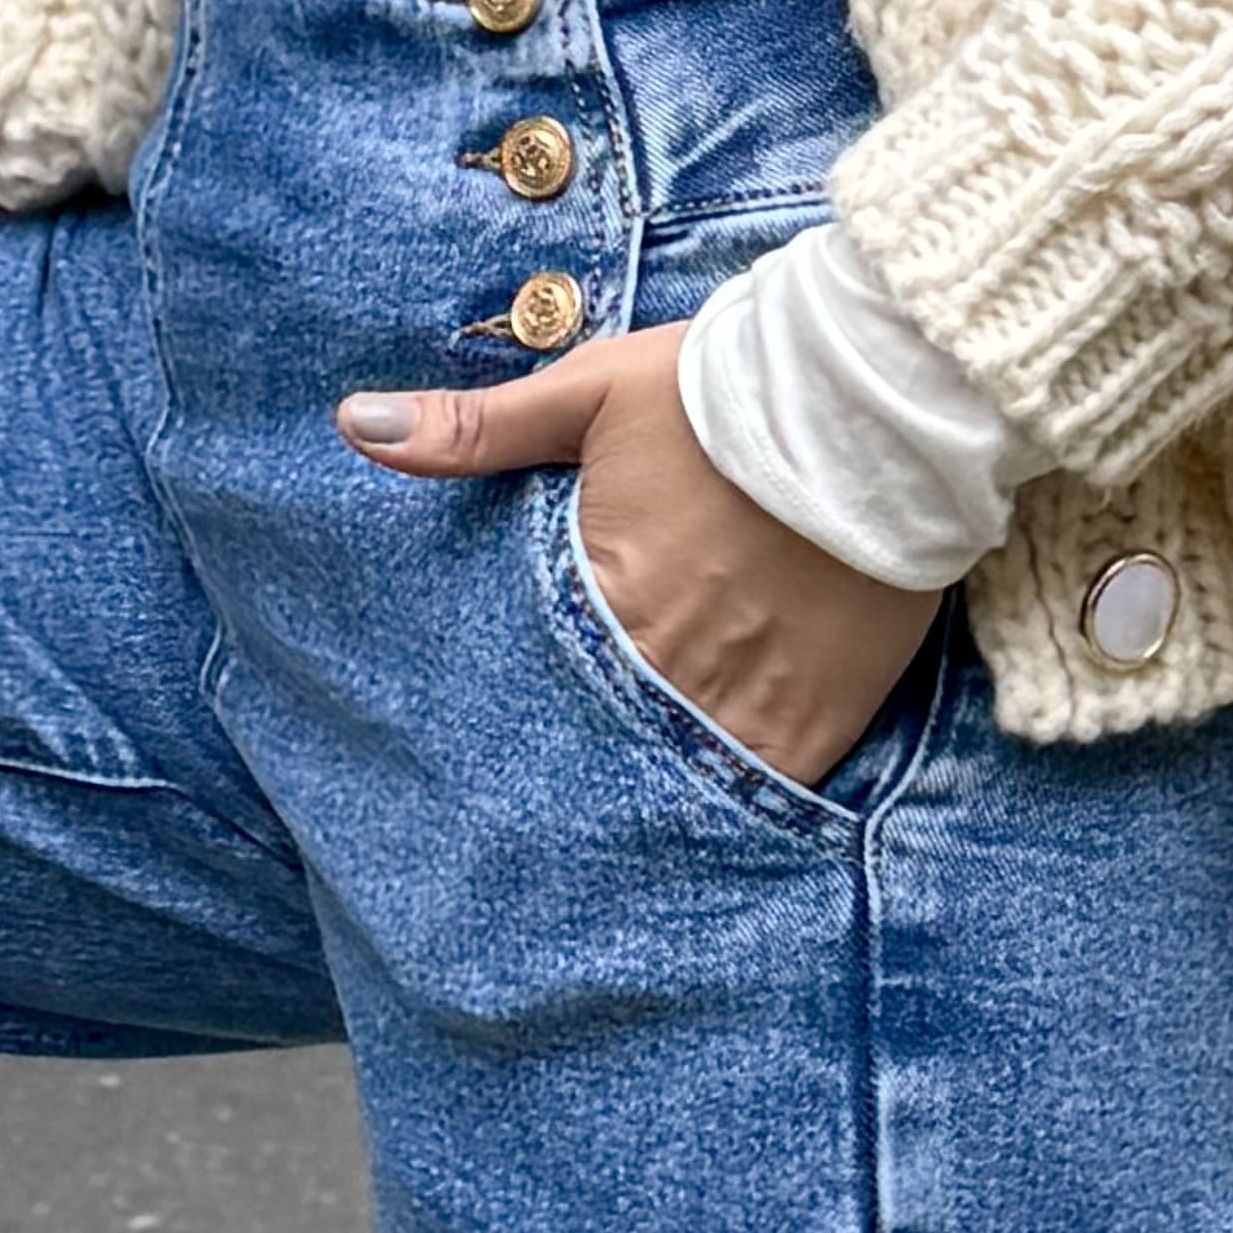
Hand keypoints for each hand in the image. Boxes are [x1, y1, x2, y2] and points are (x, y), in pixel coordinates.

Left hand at [338, 324, 946, 789]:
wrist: (878, 398)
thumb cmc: (725, 389)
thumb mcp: (590, 393)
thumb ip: (475, 429)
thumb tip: (354, 428)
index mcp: (603, 592)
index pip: (531, 681)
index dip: (506, 723)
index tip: (487, 751)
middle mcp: (668, 662)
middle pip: (597, 743)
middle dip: (569, 771)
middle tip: (526, 833)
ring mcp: (747, 698)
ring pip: (674, 780)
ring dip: (643, 795)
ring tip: (606, 843)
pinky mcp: (820, 715)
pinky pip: (765, 792)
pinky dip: (731, 805)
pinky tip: (703, 827)